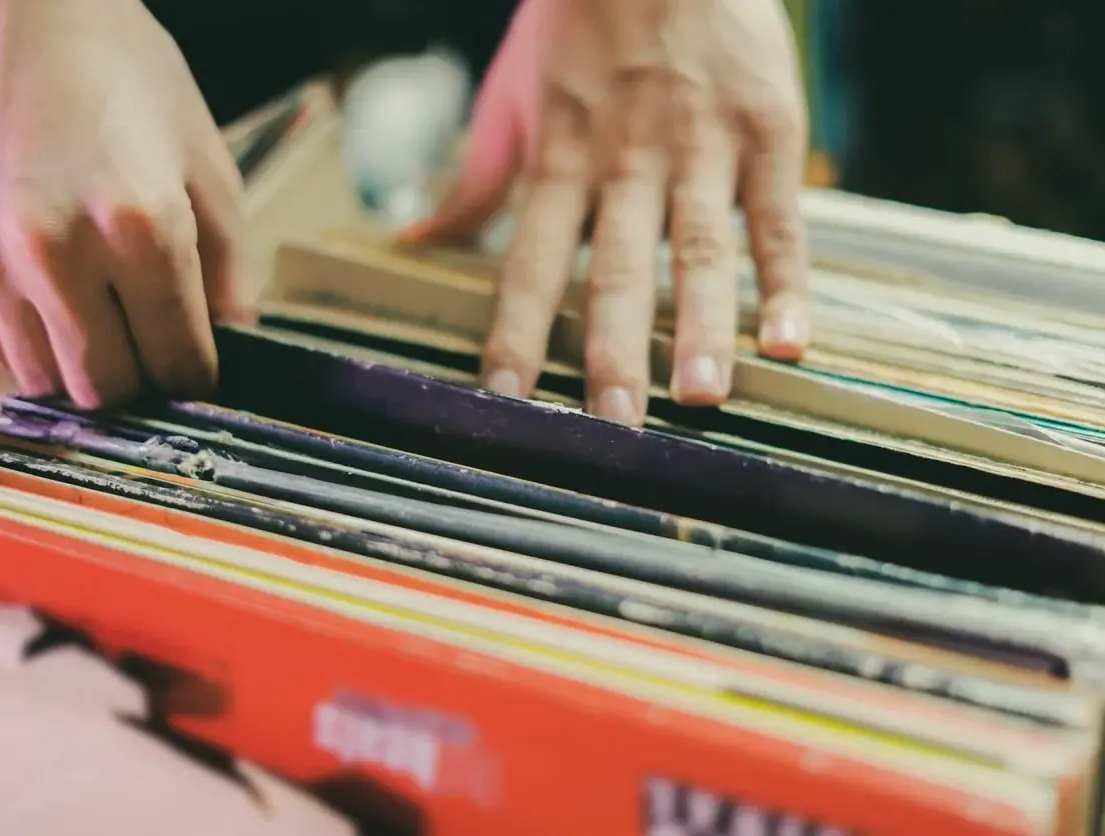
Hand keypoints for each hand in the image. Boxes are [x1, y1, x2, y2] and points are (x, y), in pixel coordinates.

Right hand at [0, 0, 251, 408]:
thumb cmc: (127, 79)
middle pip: (104, 389)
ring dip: (78, 367)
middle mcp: (53, 250)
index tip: (198, 377)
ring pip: (42, 379)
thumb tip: (229, 350)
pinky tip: (47, 294)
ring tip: (98, 316)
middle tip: (150, 352)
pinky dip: (27, 341)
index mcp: (139, 228)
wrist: (16, 6)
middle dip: (138, 384)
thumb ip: (225, 275)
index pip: (176, 363)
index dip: (196, 381)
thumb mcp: (207, 170)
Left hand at [403, 0, 810, 424]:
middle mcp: (627, 162)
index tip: (507, 403)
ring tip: (705, 397)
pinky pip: (779, 215)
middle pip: (618, 270)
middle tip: (614, 427)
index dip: (517, 335)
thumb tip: (416, 241)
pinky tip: (791, 339)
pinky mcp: (766, 129)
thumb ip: (478, 179)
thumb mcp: (514, 96)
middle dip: (615, 352)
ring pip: (700, 249)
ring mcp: (701, 147)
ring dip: (704, 326)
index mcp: (561, 159)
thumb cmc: (577, 22)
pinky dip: (787, 277)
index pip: (532, 264)